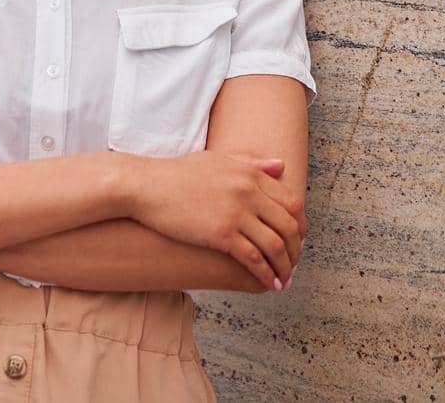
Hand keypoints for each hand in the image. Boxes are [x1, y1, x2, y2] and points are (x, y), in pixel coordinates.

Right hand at [122, 150, 305, 291]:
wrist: (144, 186)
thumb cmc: (176, 174)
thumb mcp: (217, 160)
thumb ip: (251, 164)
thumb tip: (280, 165)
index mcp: (249, 173)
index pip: (292, 202)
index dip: (300, 225)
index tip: (297, 240)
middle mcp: (248, 191)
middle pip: (289, 225)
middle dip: (296, 249)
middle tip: (294, 264)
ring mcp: (236, 213)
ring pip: (276, 245)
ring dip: (285, 267)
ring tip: (284, 280)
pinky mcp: (221, 234)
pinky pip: (254, 258)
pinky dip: (266, 274)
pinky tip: (269, 284)